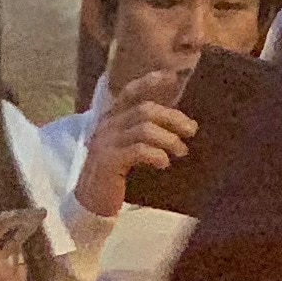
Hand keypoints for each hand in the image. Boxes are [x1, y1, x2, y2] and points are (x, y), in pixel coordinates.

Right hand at [69, 65, 198, 217]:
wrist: (90, 203)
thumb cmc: (114, 175)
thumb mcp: (125, 147)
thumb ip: (141, 132)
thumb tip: (176, 124)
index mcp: (111, 119)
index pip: (130, 92)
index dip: (149, 82)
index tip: (171, 77)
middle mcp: (107, 126)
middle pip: (145, 110)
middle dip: (173, 118)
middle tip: (191, 131)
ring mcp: (106, 143)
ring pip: (144, 129)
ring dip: (169, 139)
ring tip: (181, 151)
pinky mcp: (109, 162)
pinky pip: (139, 150)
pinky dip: (157, 155)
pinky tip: (164, 164)